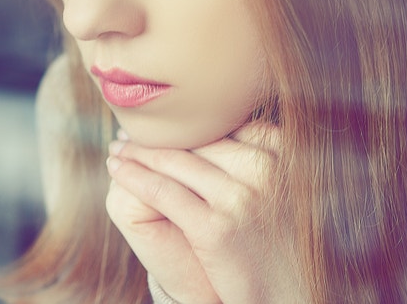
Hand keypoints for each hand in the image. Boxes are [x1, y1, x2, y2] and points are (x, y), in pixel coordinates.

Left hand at [105, 122, 303, 303]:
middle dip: (158, 136)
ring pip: (174, 162)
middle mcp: (264, 170)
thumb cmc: (282, 239)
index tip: (161, 122)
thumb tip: (211, 121)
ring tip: (118, 148)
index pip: (222, 123)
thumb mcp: (281, 186)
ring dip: (137, 152)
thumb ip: (255, 154)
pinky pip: (161, 192)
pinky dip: (132, 177)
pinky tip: (116, 168)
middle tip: (128, 130)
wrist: (290, 295)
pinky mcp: (214, 229)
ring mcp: (240, 199)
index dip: (187, 124)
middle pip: (196, 140)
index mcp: (283, 154)